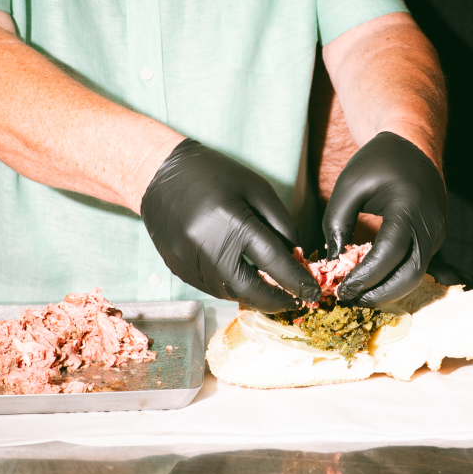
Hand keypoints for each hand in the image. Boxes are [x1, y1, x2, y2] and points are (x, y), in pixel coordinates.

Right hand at [140, 139, 319, 310]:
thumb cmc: (214, 175)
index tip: (313, 291)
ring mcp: (189, 262)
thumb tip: (295, 258)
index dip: (297, 281)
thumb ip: (281, 224)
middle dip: (275, 301)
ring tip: (269, 290)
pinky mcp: (177, 268)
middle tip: (292, 300)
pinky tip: (241, 278)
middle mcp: (208, 248)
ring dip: (253, 295)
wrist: (159, 173)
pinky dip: (231, 287)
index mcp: (232, 224)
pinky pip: (210, 288)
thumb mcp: (257, 188)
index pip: (274, 262)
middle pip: (250, 291)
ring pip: (229, 293)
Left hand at [322, 131, 445, 305]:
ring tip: (357, 292)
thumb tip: (332, 262)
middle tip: (350, 299)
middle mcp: (430, 224)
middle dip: (380, 294)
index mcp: (409, 207)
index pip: (390, 253)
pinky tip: (370, 278)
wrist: (412, 145)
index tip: (342, 289)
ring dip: (387, 289)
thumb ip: (336, 223)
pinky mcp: (434, 238)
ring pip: (416, 275)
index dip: (366, 276)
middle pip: (411, 275)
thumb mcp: (349, 186)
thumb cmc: (378, 162)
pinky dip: (394, 276)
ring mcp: (436, 233)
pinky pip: (415, 264)